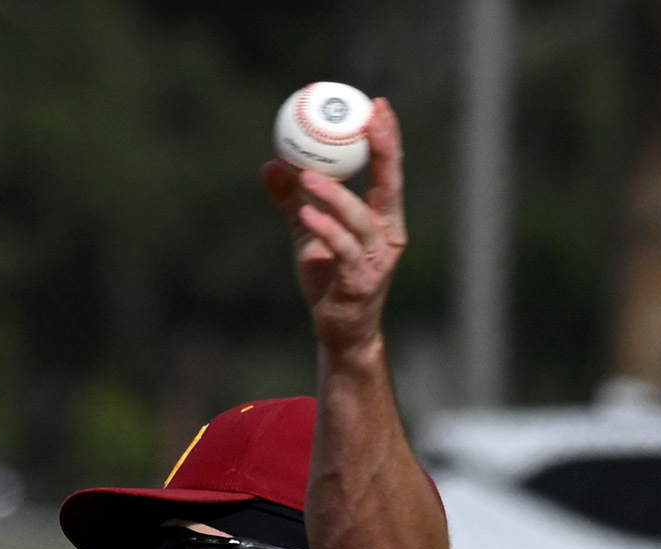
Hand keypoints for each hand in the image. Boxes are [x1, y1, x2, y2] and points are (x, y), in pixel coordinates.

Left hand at [260, 98, 404, 358]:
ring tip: (308, 176)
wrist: (340, 332)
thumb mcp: (308, 232)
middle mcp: (388, 235)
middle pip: (389, 185)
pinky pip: (342, 250)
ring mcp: (377, 260)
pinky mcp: (361, 282)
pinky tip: (307, 214)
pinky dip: (325, 230)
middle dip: (383, 149)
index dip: (386, 137)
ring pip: (359, 219)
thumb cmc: (330, 279)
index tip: (377, 104)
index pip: (389, 171)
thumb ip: (292, 200)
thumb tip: (270, 164)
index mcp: (383, 219)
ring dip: (335, 195)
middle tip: (366, 120)